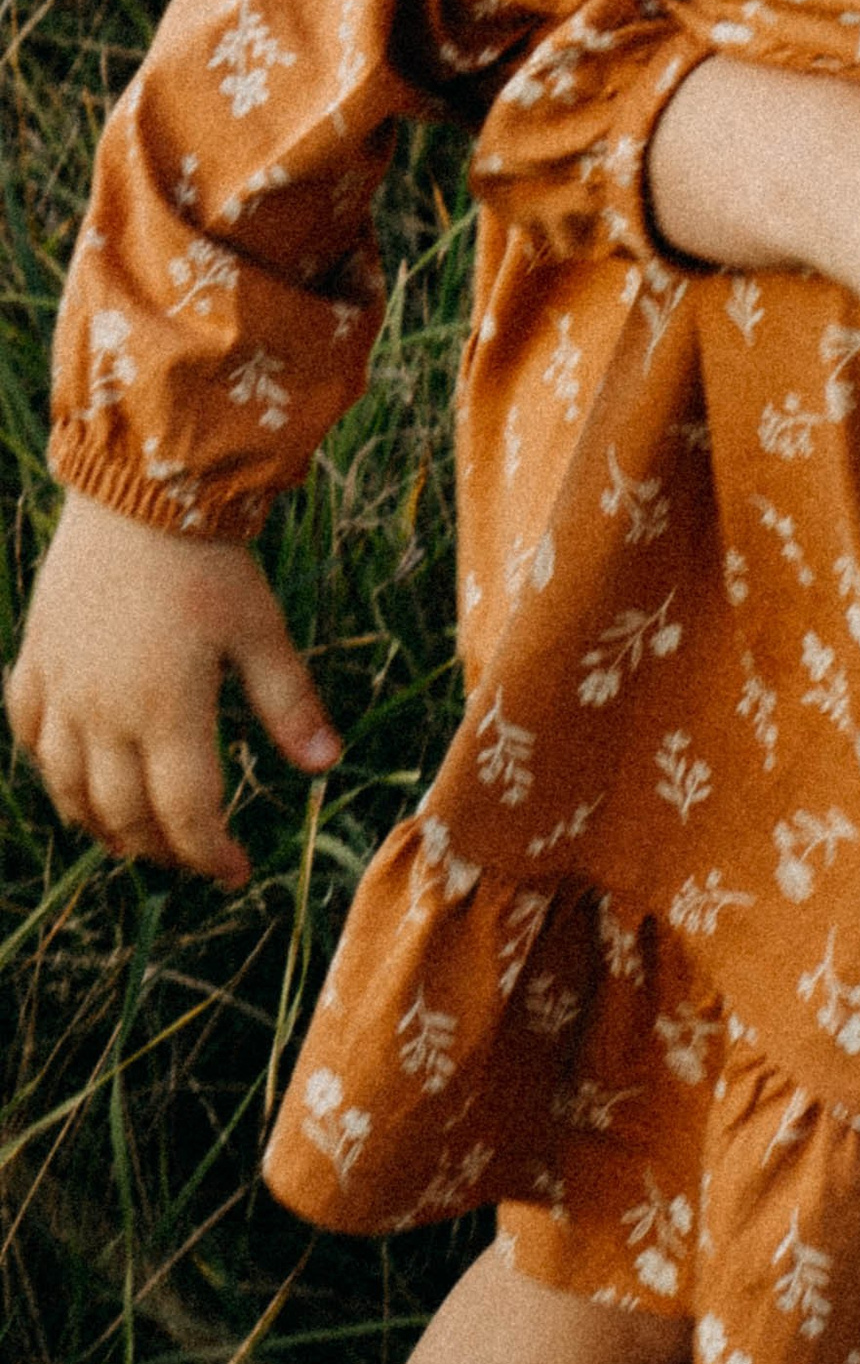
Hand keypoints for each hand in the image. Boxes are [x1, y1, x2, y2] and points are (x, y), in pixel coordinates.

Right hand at [6, 487, 340, 887]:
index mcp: (166, 712)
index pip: (186, 814)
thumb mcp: (260, 628)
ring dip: (100, 824)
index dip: (211, 854)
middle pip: (123, 814)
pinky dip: (50, 770)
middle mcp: (103, 714)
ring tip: (132, 837)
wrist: (137, 491)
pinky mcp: (35, 661)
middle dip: (160, 848)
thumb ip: (288, 702)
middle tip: (192, 854)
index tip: (238, 871)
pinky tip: (73, 776)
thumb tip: (326, 766)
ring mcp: (61, 690)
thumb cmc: (208, 559)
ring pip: (68, 788)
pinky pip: (29, 735)